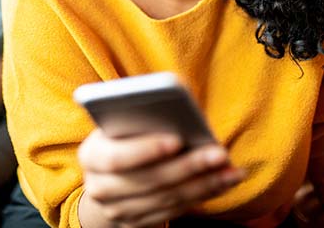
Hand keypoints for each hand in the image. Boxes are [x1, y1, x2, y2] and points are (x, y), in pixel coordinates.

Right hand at [77, 129, 243, 227]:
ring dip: (204, 184)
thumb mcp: (121, 123)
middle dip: (188, 167)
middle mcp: (99, 188)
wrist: (107, 175)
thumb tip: (177, 106)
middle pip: (149, 181)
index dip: (147, 150)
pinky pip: (174, 211)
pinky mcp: (137, 224)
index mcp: (91, 156)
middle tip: (220, 153)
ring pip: (167, 199)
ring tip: (231, 169)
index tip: (177, 139)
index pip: (117, 158)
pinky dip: (202, 196)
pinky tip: (223, 181)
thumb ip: (140, 118)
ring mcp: (118, 210)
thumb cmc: (121, 136)